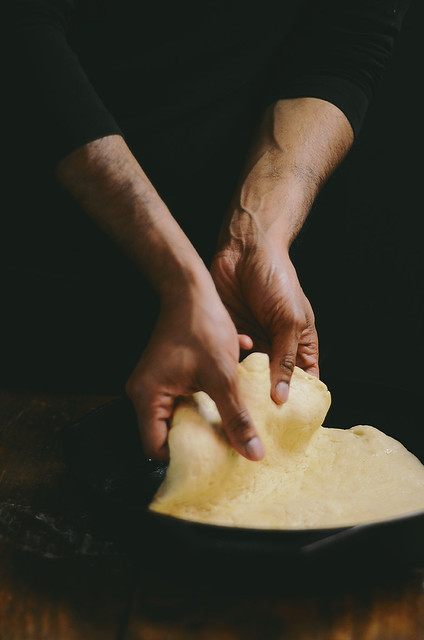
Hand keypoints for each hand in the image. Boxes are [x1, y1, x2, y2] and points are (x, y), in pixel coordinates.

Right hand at [125, 281, 263, 460]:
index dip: (183, 458)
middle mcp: (143, 392)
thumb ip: (236, 417)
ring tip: (228, 432)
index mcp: (147, 396)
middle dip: (197, 442)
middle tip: (224, 452)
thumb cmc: (201, 327)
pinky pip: (183, 399)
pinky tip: (225, 402)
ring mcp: (154, 382)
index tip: (210, 463)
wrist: (191, 288)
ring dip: (204, 421)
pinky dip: (203, 403)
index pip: (156, 447)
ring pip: (179, 416)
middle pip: (167, 433)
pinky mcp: (167, 374)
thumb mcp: (223, 376)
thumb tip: (253, 453)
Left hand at [210, 240, 318, 403]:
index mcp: (298, 342)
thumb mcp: (289, 320)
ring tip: (240, 397)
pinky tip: (230, 357)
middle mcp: (275, 346)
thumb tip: (282, 397)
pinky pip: (228, 358)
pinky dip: (229, 360)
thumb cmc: (276, 279)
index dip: (299, 401)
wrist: (244, 249)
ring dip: (244, 383)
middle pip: (273, 382)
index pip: (304, 380)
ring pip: (248, 374)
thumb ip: (285, 359)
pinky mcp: (228, 335)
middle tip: (258, 418)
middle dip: (266, 398)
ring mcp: (251, 341)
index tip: (289, 422)